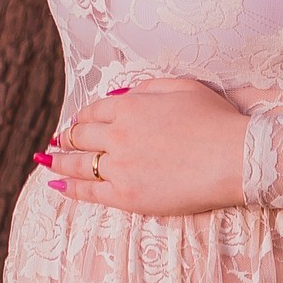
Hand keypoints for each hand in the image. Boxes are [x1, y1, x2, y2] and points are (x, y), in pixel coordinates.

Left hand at [41, 77, 249, 215]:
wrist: (234, 158)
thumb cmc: (216, 120)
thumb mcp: (183, 87)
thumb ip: (147, 87)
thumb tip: (120, 95)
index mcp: (130, 106)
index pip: (93, 111)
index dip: (82, 117)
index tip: (77, 123)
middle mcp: (118, 134)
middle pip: (81, 136)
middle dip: (67, 138)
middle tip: (57, 142)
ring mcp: (120, 166)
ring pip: (78, 164)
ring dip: (59, 161)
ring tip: (48, 161)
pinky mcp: (127, 195)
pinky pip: (89, 191)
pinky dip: (69, 187)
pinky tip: (58, 184)